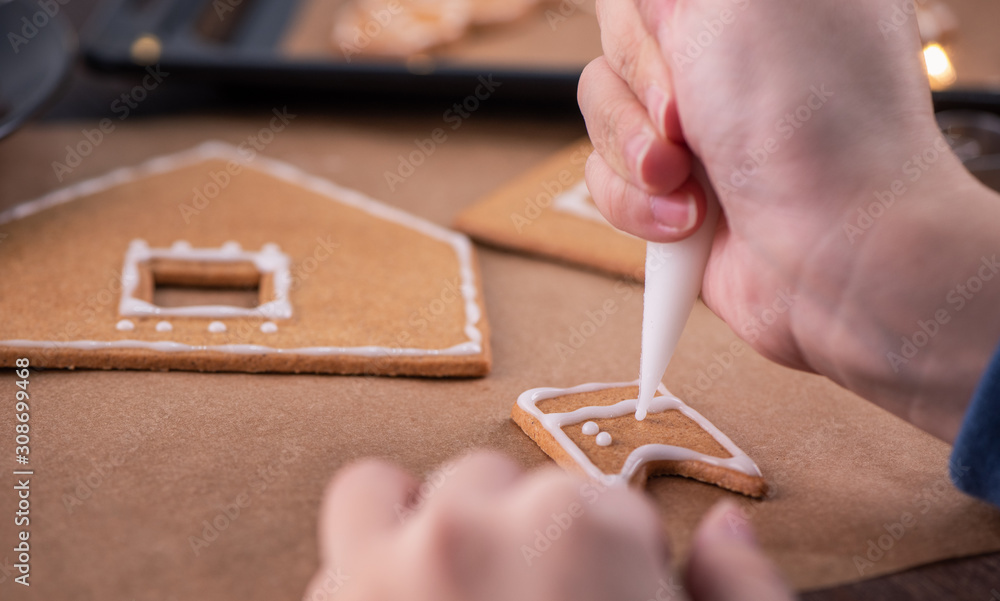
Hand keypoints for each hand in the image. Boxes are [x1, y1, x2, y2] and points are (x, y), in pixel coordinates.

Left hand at [303, 452, 792, 600]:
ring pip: (391, 495)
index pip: (596, 503)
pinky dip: (364, 574)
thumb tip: (724, 530)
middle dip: (511, 538)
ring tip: (450, 598)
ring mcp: (384, 570)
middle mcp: (475, 527)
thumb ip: (741, 592)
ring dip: (421, 532)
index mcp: (584, 530)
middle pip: (491, 483)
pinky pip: (337, 552)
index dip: (608, 563)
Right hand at [579, 0, 999, 440]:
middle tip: (688, 117)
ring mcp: (698, 122)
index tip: (678, 37)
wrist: (834, 252)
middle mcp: (725, 50)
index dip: (649, 15)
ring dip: (633, 153)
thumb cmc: (808, 120)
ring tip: (687, 182)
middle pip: (617, 38)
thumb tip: (651, 1)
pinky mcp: (671, 187)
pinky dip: (636, 204)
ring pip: (601, 109)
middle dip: (640, 86)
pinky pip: (603, 177)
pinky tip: (687, 221)